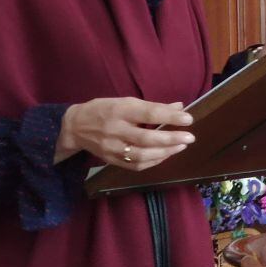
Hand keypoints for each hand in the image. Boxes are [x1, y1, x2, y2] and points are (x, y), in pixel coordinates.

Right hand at [55, 97, 194, 169]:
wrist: (75, 127)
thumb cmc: (105, 110)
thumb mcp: (126, 101)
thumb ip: (153, 106)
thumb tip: (180, 107)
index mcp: (120, 110)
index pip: (149, 114)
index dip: (170, 117)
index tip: (188, 119)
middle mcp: (116, 129)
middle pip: (146, 138)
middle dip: (171, 139)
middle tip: (190, 137)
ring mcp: (113, 147)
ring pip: (142, 155)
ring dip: (165, 152)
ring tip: (181, 146)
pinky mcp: (111, 160)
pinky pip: (136, 165)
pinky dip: (154, 161)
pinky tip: (165, 155)